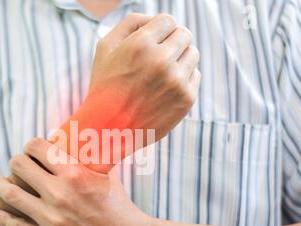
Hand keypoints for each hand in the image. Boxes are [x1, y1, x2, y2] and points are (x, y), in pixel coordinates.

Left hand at [0, 139, 157, 225]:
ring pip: (11, 194)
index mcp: (75, 173)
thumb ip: (89, 157)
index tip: (31, 149)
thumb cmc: (120, 207)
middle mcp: (60, 194)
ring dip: (1, 185)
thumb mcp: (107, 175)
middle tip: (18, 165)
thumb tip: (80, 138)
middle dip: (17, 161)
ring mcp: (52, 219)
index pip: (37, 147)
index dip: (31, 145)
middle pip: (19, 165)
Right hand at [68, 13, 200, 142]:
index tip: (153, 41)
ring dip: (179, 58)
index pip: (167, 20)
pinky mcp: (186, 100)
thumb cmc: (105, 88)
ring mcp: (176, 82)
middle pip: (184, 34)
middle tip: (158, 56)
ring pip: (193, 54)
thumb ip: (130, 24)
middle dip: (172, 42)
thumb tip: (154, 18)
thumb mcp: (104, 49)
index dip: (159, 29)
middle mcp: (161, 61)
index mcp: (140, 45)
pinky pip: (195, 75)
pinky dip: (183, 78)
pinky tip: (165, 89)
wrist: (109, 131)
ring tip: (161, 73)